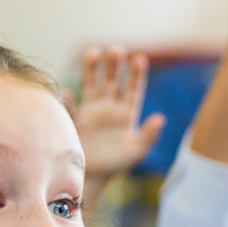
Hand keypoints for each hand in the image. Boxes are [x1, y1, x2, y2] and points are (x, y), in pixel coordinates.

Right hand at [72, 47, 163, 178]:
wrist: (94, 176)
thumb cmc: (117, 164)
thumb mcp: (136, 150)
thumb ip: (149, 135)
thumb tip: (160, 119)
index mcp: (126, 113)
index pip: (133, 89)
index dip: (136, 74)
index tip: (139, 59)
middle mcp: (109, 107)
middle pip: (112, 81)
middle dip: (114, 66)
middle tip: (117, 50)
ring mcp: (91, 111)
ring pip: (91, 84)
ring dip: (91, 69)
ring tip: (93, 52)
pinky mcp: (75, 120)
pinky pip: (71, 107)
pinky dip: (68, 100)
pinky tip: (67, 93)